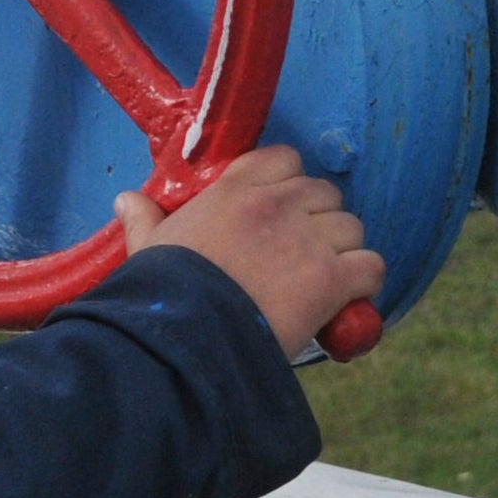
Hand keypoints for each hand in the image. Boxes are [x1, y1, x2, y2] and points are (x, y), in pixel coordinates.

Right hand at [114, 147, 383, 360]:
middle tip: (302, 254)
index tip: (279, 211)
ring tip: (323, 281)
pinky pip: (371, 265)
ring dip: (343, 251)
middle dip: (319, 220)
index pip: (284, 159)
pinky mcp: (331, 278)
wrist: (186, 337)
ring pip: (351, 227)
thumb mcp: (148, 249)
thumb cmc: (162, 295)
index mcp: (235, 190)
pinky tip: (347, 301)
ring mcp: (308, 240)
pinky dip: (365, 283)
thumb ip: (144, 220)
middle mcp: (277, 204)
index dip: (289, 184)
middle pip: (324, 193)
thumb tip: (125, 200)